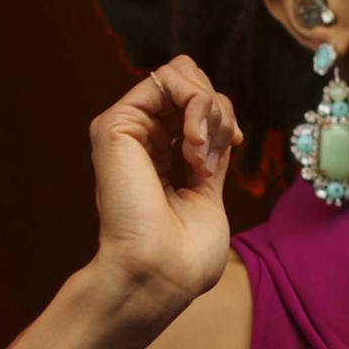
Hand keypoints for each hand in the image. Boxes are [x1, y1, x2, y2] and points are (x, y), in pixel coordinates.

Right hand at [85, 56, 243, 317]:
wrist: (162, 274)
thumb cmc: (187, 253)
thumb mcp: (209, 189)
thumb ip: (210, 149)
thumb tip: (221, 119)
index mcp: (160, 155)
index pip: (196, 102)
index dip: (223, 113)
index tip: (233, 143)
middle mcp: (140, 138)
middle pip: (188, 78)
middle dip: (218, 107)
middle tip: (217, 149)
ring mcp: (127, 130)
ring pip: (179, 74)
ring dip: (208, 109)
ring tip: (202, 154)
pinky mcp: (115, 126)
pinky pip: (165, 80)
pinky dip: (195, 106)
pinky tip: (193, 147)